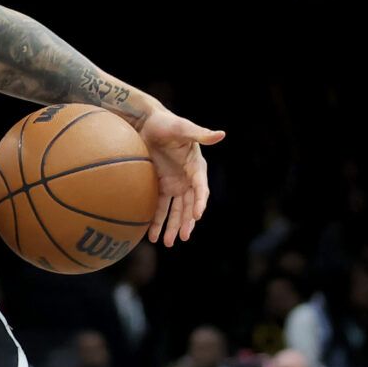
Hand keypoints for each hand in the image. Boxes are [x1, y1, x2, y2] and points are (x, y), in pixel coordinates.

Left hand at [137, 106, 226, 245]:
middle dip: (186, 222)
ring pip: (174, 210)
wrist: (146, 123)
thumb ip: (200, 134)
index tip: (197, 215)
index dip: (199, 202)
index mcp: (196, 167)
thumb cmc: (166, 123)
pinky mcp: (159, 186)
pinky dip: (156, 220)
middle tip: (183, 238)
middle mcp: (187, 178)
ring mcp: (173, 183)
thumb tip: (221, 134)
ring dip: (172, 227)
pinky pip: (158, 206)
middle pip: (188, 205)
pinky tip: (151, 235)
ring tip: (167, 243)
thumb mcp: (182, 128)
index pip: (201, 188)